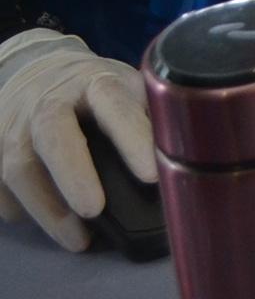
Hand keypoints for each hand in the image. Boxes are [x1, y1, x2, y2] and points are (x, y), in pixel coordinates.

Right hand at [0, 29, 156, 252]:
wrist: (36, 69)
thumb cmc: (93, 87)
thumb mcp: (126, 86)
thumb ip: (149, 114)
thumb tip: (185, 154)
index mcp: (95, 82)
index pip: (114, 106)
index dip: (132, 138)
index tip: (152, 176)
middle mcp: (49, 102)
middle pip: (54, 134)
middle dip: (74, 174)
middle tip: (95, 209)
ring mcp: (14, 127)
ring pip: (20, 168)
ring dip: (48, 208)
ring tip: (79, 239)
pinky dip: (21, 210)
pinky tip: (49, 226)